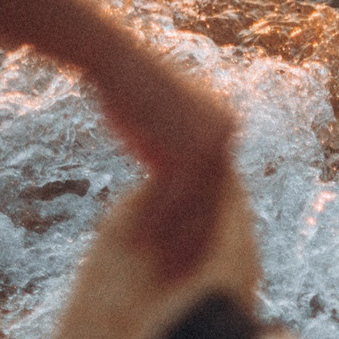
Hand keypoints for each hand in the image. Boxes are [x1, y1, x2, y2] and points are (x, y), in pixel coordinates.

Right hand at [90, 42, 238, 284]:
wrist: (112, 61)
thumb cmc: (129, 91)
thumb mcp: (161, 125)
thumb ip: (177, 153)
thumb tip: (175, 187)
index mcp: (226, 127)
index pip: (218, 190)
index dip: (204, 228)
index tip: (191, 260)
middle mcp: (226, 134)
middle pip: (212, 202)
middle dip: (194, 244)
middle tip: (180, 277)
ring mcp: (209, 140)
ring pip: (194, 205)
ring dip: (173, 240)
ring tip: (158, 269)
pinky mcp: (185, 145)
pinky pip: (171, 196)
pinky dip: (154, 221)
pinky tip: (138, 241)